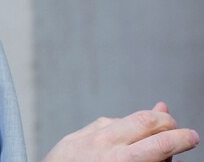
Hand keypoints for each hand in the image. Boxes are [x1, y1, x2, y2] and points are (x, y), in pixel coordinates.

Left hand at [42, 102, 198, 161]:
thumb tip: (167, 151)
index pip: (160, 144)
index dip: (181, 139)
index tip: (192, 137)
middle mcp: (105, 144)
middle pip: (144, 120)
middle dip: (166, 122)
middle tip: (179, 129)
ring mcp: (89, 135)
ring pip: (125, 119)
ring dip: (146, 121)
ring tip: (161, 127)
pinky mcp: (78, 134)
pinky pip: (106, 125)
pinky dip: (122, 128)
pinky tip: (129, 133)